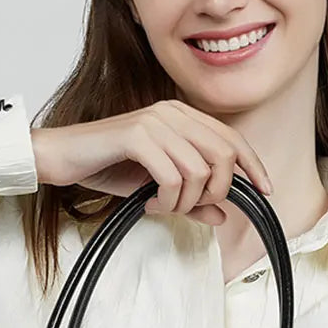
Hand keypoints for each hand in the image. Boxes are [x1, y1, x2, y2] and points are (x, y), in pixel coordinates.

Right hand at [30, 99, 271, 227]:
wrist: (62, 157)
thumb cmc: (107, 167)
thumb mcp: (156, 188)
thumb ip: (190, 199)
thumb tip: (222, 216)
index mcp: (182, 117)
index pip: (233, 139)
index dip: (255, 166)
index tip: (266, 191)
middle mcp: (173, 112)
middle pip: (224, 155)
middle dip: (216, 191)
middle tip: (191, 207)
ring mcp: (156, 121)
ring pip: (200, 170)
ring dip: (185, 201)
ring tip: (162, 206)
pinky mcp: (138, 135)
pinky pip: (173, 176)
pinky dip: (166, 200)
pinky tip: (149, 204)